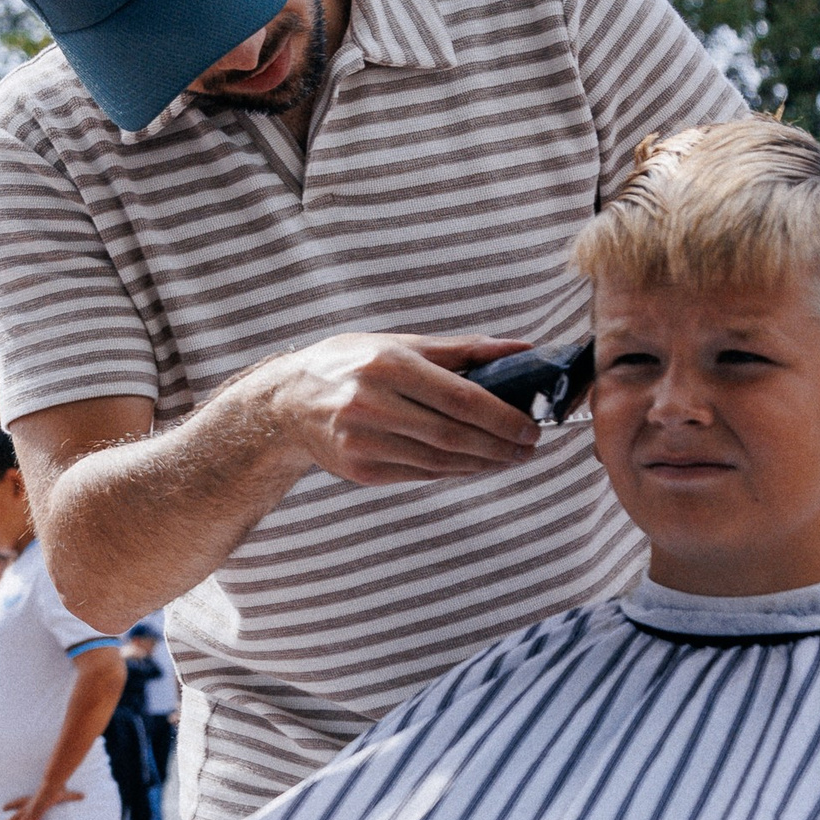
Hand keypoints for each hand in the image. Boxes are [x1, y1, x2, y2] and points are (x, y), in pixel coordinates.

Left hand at [2, 779, 81, 819]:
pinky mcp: (34, 816)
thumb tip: (83, 795)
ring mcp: (30, 811)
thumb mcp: (64, 793)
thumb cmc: (57, 786)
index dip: (12, 805)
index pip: (19, 802)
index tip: (4, 808)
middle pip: (16, 815)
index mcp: (32, 799)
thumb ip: (73, 796)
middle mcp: (29, 806)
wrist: (52, 785)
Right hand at [265, 333, 545, 484]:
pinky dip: (453, 472)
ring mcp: (362, 441)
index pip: (460, 398)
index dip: (502, 417)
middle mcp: (371, 403)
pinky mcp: (359, 470)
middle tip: (528, 446)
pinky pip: (419, 475)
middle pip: (453, 435)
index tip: (531, 426)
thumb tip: (522, 349)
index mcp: (387, 364)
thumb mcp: (400, 344)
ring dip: (483, 464)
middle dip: (499, 445)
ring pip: (439, 461)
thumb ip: (462, 350)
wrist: (288, 402)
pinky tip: (474, 465)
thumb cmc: (351, 365)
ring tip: (509, 458)